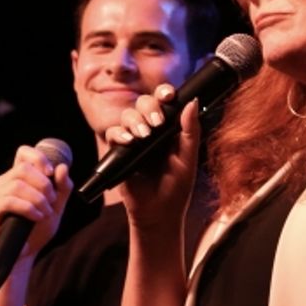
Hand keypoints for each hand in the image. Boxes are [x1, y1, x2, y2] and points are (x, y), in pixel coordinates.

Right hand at [0, 145, 72, 252]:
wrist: (27, 252)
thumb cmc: (39, 228)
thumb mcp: (56, 206)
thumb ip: (62, 187)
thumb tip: (62, 167)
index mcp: (17, 176)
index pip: (23, 152)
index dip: (38, 158)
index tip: (50, 172)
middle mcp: (2, 182)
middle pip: (23, 169)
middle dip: (43, 185)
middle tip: (51, 202)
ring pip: (17, 185)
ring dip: (37, 199)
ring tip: (45, 213)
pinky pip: (9, 201)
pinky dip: (28, 208)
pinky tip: (37, 217)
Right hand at [106, 84, 200, 229]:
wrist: (159, 213)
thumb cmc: (177, 187)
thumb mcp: (188, 158)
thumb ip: (191, 131)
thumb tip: (192, 102)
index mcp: (169, 128)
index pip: (164, 101)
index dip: (164, 93)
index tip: (168, 96)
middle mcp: (151, 129)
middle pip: (143, 102)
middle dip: (149, 107)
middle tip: (157, 122)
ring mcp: (134, 139)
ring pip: (127, 115)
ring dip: (135, 121)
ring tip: (143, 135)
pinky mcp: (119, 152)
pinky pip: (113, 134)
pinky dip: (119, 134)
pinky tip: (129, 142)